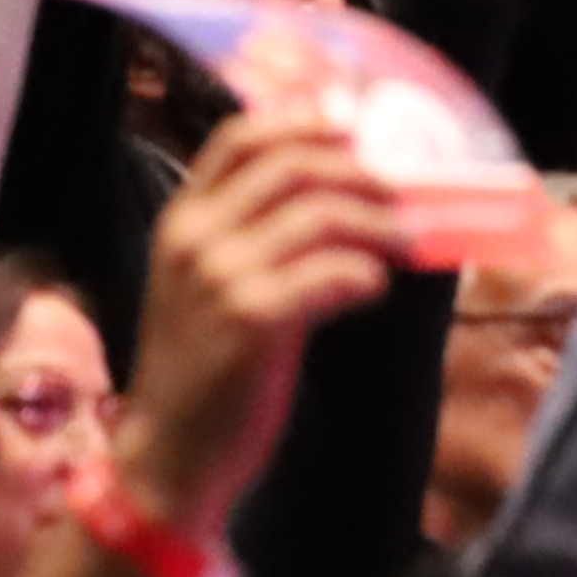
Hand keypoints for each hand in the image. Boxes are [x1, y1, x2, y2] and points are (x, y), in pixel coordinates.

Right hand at [121, 109, 402, 543]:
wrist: (171, 454)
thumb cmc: (204, 370)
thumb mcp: (207, 287)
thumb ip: (250, 235)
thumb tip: (336, 192)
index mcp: (181, 221)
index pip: (240, 139)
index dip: (302, 122)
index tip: (353, 126)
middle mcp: (195, 238)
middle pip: (293, 165)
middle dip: (360, 171)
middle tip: (401, 192)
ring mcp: (221, 276)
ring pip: (321, 213)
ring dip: (377, 222)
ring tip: (405, 240)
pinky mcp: (253, 319)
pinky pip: (331, 271)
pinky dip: (365, 273)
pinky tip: (374, 286)